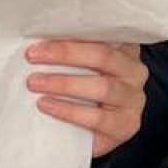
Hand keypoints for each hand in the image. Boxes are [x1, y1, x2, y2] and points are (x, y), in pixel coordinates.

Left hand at [26, 39, 149, 157]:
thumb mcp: (81, 68)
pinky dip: (69, 110)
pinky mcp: (126, 125)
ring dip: (64, 84)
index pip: (104, 34)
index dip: (74, 32)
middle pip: (103, 56)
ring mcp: (133, 100)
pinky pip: (97, 117)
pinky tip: (47, 105)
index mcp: (126, 50)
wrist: (94, 136)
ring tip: (35, 83)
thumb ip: (72, 54)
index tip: (43, 32)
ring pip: (102, 87)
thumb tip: (39, 41)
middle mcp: (134, 72)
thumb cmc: (83, 95)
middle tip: (33, 56)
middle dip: (66, 54)